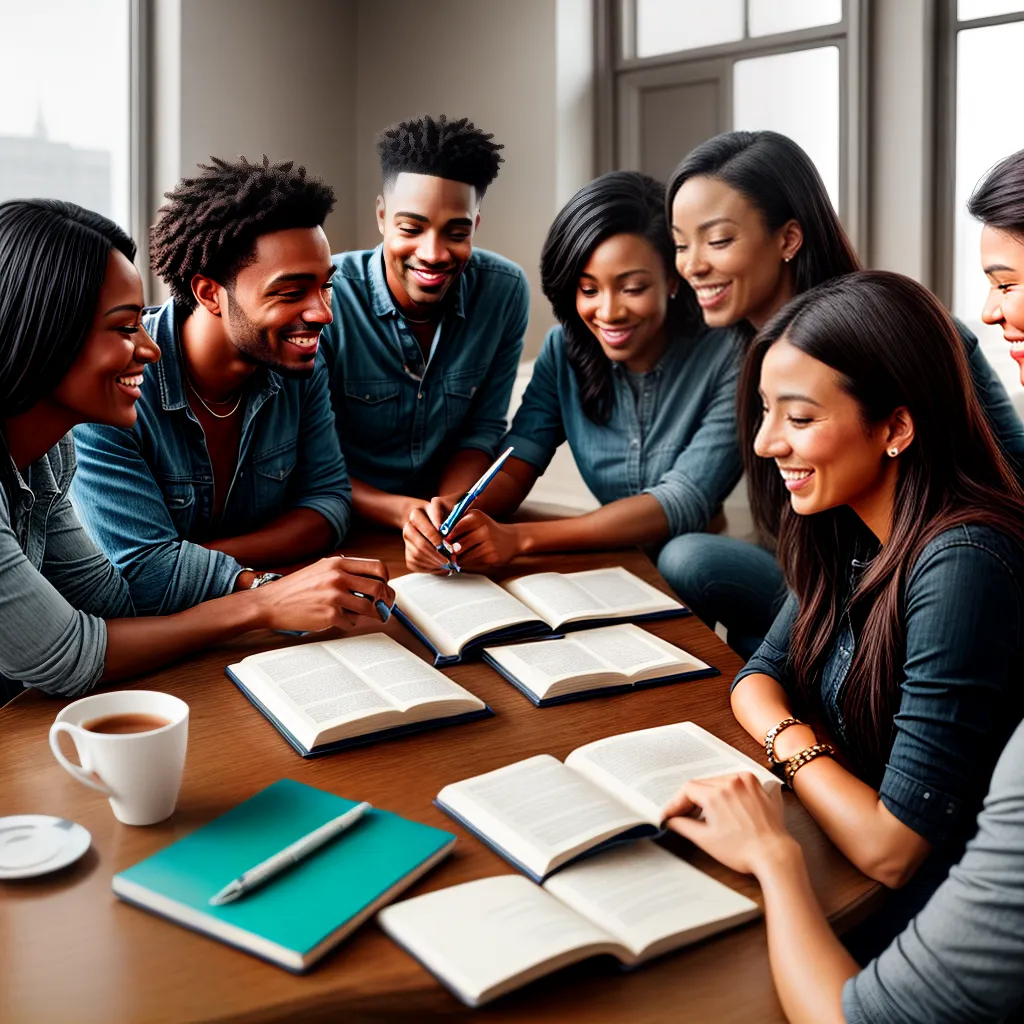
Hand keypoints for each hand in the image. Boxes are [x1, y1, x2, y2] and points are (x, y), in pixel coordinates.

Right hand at [250, 556, 393, 631]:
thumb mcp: (321, 569)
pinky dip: (349, 623)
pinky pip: (352, 622)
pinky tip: (340, 620)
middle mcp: (338, 577)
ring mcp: (334, 596)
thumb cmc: (296, 587)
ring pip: (369, 607)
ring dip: (372, 614)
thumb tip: (371, 581)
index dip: (386, 580)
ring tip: (369, 616)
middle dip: (386, 600)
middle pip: (378, 588)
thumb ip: (344, 572)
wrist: (271, 603)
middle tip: (386, 607)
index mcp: (338, 563)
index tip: (386, 588)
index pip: (377, 567)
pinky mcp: (330, 615)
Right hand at [402, 496, 456, 572]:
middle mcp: (408, 528)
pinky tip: (441, 566)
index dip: (437, 538)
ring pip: (418, 555)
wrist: (427, 524)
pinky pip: (417, 564)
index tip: (449, 544)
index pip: (426, 528)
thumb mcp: (448, 510)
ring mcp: (406, 542)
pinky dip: (430, 567)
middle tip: (451, 558)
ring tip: (449, 563)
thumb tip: (463, 516)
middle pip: (421, 545)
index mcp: (415, 514)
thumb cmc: (442, 516)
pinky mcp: (408, 555)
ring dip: (435, 562)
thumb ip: (454, 513)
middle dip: (438, 554)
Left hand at [445, 509, 522, 568]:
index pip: (455, 528)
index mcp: (476, 517)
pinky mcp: (492, 556)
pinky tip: (466, 560)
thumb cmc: (486, 529)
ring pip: (464, 556)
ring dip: (457, 559)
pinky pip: (472, 562)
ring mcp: (489, 543)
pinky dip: (466, 563)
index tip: (442, 542)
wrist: (511, 539)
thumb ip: (457, 523)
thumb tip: (438, 535)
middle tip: (446, 553)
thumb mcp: (474, 519)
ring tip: (455, 557)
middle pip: (458, 545)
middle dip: (450, 551)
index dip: (446, 537)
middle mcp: (484, 528)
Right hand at [664, 773, 796, 877]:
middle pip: (701, 784)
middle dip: (690, 800)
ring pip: (717, 781)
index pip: (687, 789)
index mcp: (715, 794)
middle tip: (683, 815)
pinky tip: (725, 805)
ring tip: (705, 813)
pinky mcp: (758, 786)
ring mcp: (746, 782)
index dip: (676, 803)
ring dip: (708, 794)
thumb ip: (683, 825)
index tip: (670, 813)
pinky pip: (735, 781)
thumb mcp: (705, 839)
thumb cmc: (743, 851)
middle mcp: (731, 782)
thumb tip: (671, 820)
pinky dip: (727, 790)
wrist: (773, 855)